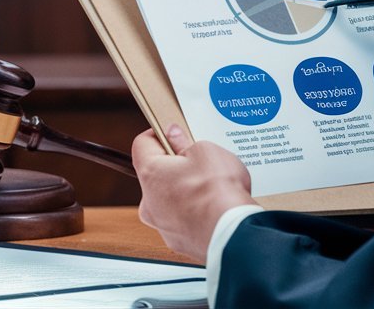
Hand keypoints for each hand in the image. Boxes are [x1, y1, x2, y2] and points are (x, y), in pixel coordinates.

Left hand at [131, 124, 257, 260]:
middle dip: (175, 165)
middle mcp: (149, 201)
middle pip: (156, 174)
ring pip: (169, 199)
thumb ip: (184, 141)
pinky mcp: (177, 240)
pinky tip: (213, 206)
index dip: (158, 133)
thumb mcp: (205, 150)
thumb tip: (174, 135)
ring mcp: (162, 224)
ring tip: (211, 186)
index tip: (172, 132)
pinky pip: (182, 219)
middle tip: (198, 161)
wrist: (232, 232)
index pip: (141, 144)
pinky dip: (193, 212)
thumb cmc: (217, 191)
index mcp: (150, 173)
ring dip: (184, 190)